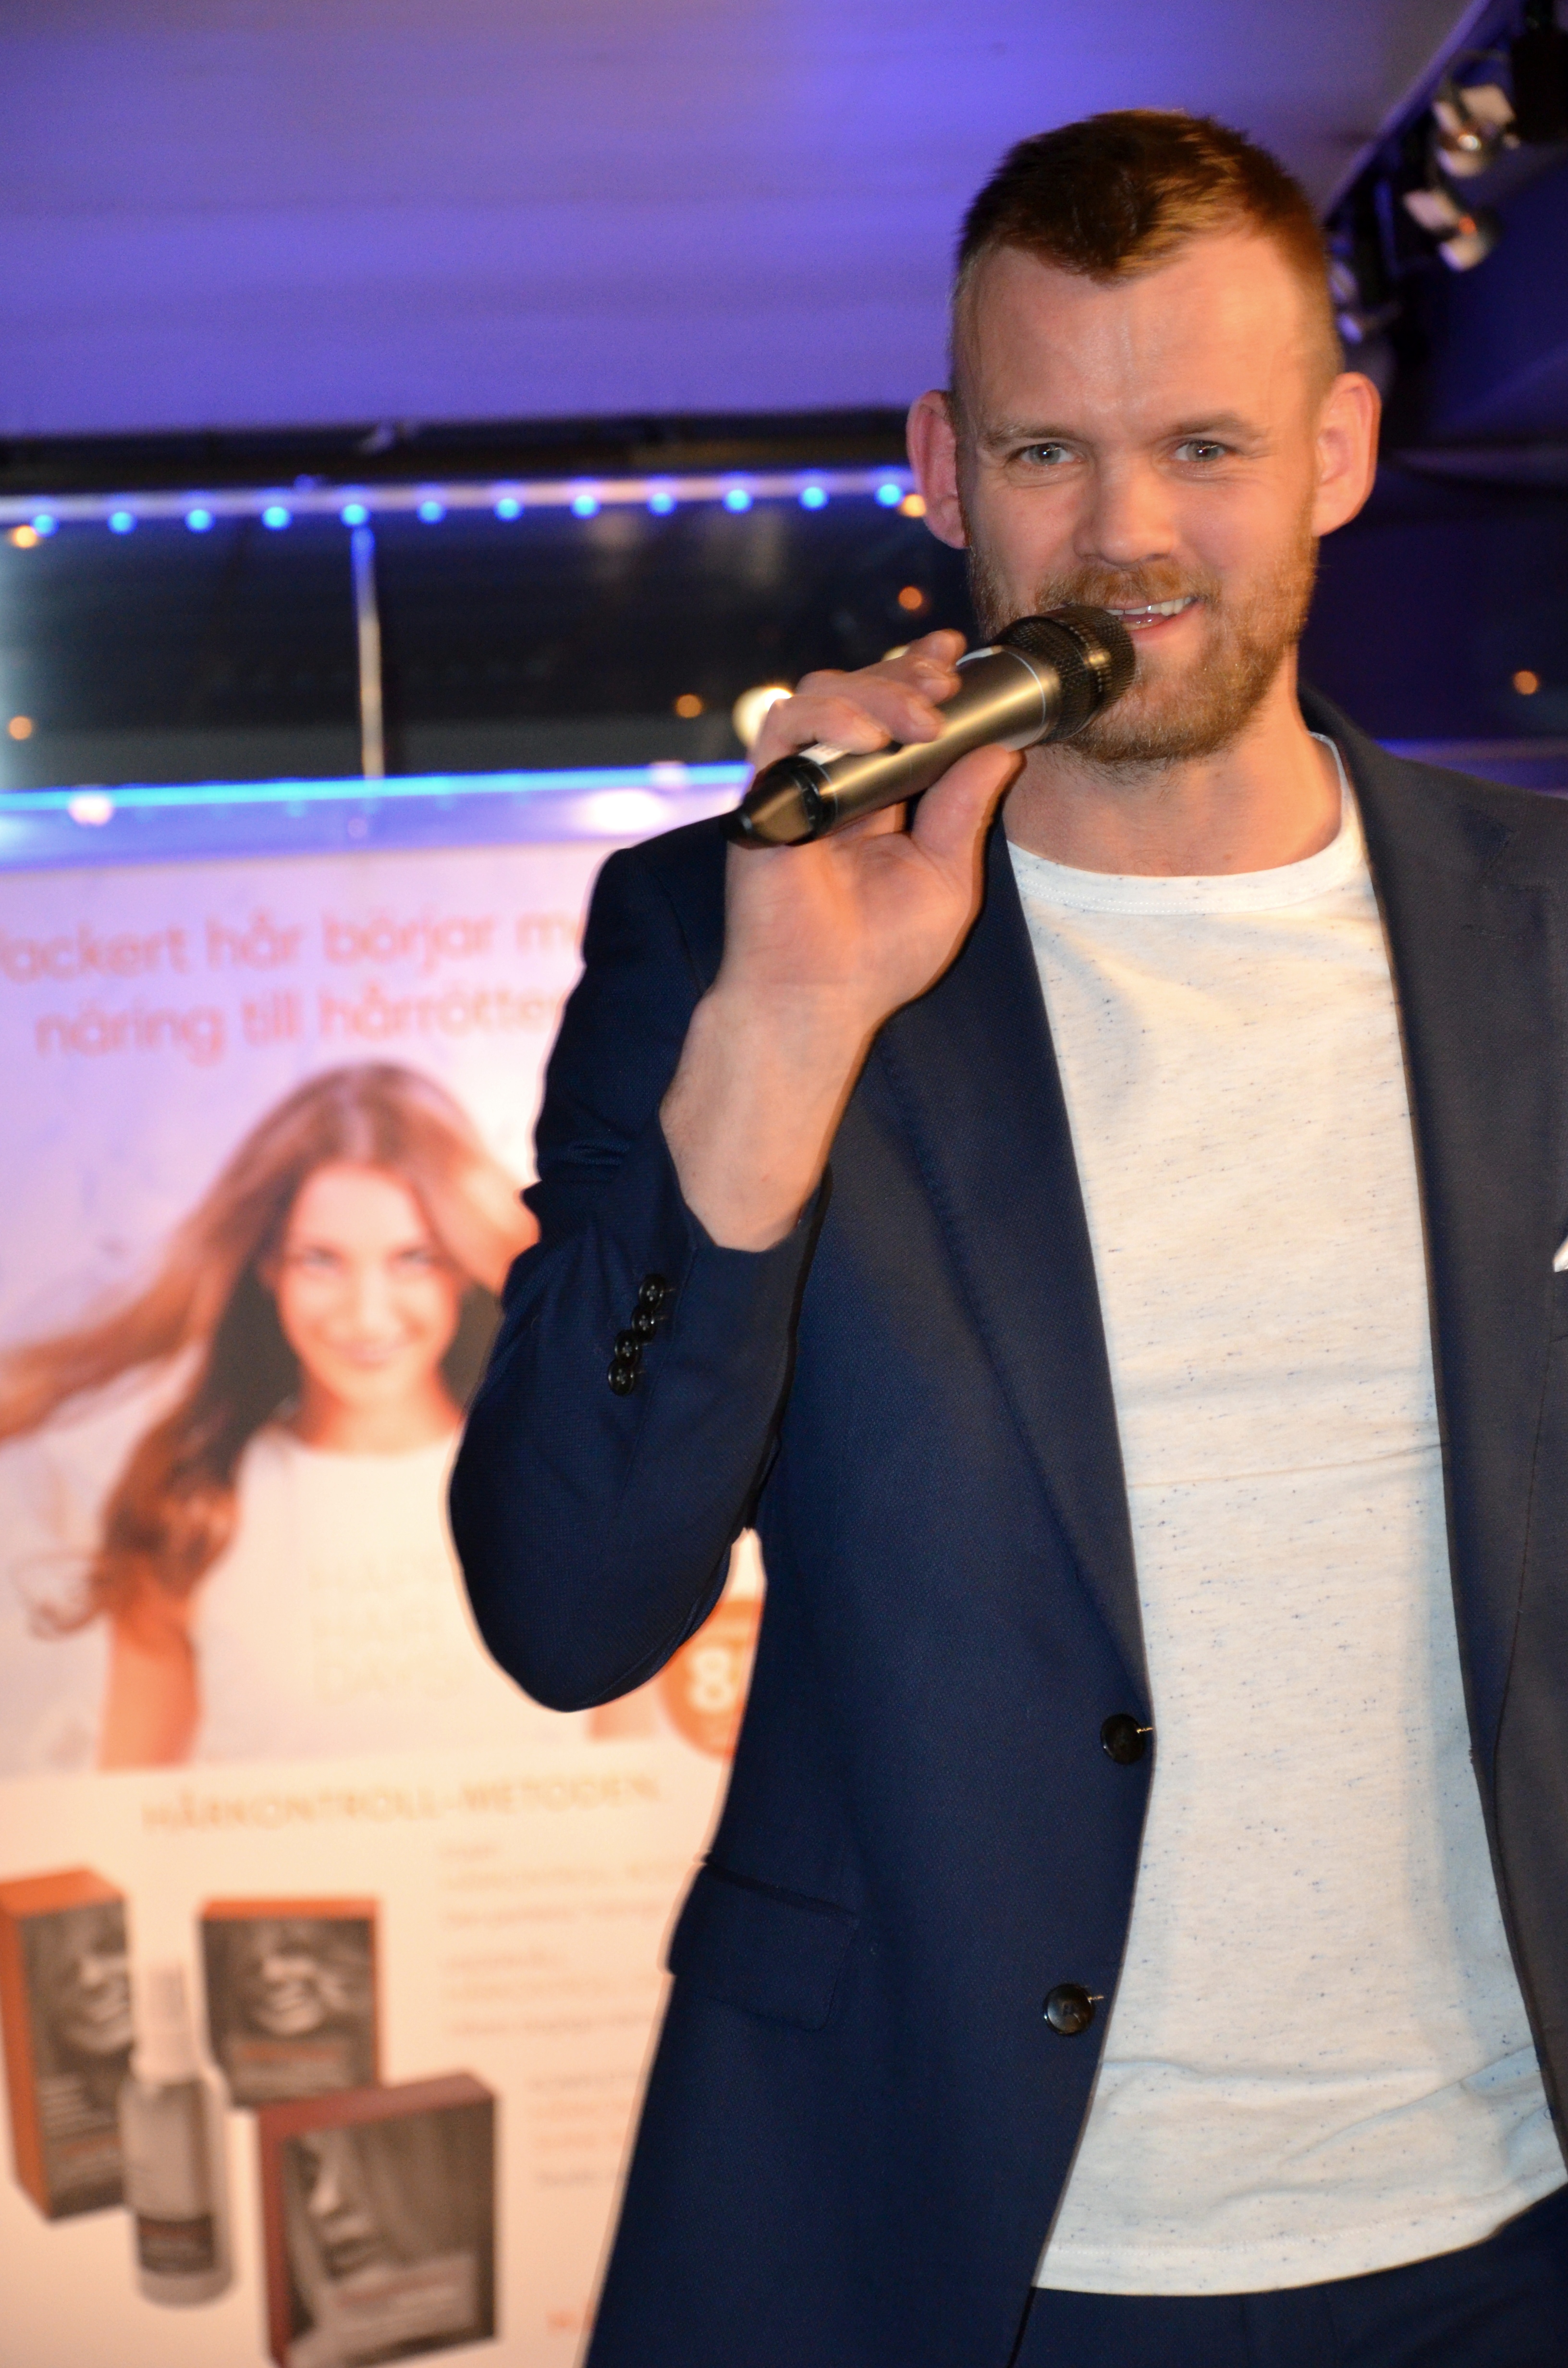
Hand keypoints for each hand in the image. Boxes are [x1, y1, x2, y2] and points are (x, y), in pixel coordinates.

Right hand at [662, 634, 1020, 1248]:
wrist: (819, 999)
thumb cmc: (878, 957)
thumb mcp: (947, 877)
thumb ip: (965, 810)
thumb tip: (1002, 748)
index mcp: (877, 800)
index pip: (894, 713)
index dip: (918, 672)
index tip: (953, 651)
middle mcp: (835, 784)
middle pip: (860, 690)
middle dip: (906, 674)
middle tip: (944, 686)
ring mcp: (798, 785)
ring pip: (822, 693)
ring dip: (877, 690)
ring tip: (920, 720)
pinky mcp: (767, 794)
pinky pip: (785, 726)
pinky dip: (831, 718)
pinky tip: (871, 737)